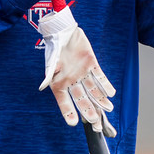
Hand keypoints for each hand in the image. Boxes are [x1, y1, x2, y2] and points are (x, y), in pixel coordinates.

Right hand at [36, 6, 116, 134]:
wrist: (63, 30)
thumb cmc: (54, 46)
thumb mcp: (50, 61)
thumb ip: (49, 75)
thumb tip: (43, 87)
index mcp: (59, 82)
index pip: (64, 101)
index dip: (68, 112)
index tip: (72, 124)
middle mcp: (72, 81)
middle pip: (81, 99)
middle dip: (88, 110)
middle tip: (95, 122)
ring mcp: (83, 73)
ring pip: (92, 90)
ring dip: (100, 99)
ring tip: (108, 109)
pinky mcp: (92, 64)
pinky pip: (100, 76)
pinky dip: (105, 85)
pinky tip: (111, 93)